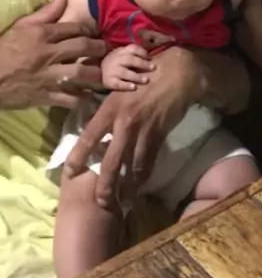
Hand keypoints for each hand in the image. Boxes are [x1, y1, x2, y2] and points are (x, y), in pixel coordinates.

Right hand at [0, 0, 106, 109]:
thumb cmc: (4, 49)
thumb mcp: (22, 26)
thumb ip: (45, 12)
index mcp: (43, 34)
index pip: (74, 28)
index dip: (89, 30)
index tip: (96, 33)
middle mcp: (49, 53)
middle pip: (82, 47)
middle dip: (99, 48)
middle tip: (107, 50)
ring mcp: (48, 75)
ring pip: (80, 73)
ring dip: (95, 74)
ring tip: (104, 75)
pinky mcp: (45, 95)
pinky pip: (69, 98)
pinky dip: (81, 99)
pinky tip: (88, 97)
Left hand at [64, 46, 204, 206]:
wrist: (176, 73)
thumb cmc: (145, 79)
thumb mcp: (120, 92)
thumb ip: (108, 112)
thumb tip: (95, 129)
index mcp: (109, 109)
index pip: (88, 137)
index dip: (77, 157)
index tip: (69, 174)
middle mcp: (124, 122)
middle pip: (110, 161)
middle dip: (104, 185)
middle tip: (100, 203)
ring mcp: (143, 130)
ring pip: (132, 166)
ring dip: (127, 187)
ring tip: (123, 203)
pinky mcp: (159, 135)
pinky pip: (150, 161)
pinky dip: (144, 176)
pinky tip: (140, 186)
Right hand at [101, 44, 153, 90]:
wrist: (98, 73)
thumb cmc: (117, 64)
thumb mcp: (122, 55)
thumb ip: (134, 55)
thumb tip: (151, 58)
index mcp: (121, 51)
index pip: (132, 48)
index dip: (142, 52)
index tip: (150, 58)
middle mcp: (115, 60)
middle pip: (130, 60)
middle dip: (142, 63)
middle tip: (153, 68)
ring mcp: (111, 71)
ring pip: (124, 72)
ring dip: (136, 76)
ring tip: (146, 80)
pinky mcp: (108, 82)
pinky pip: (118, 84)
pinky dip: (126, 85)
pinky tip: (134, 87)